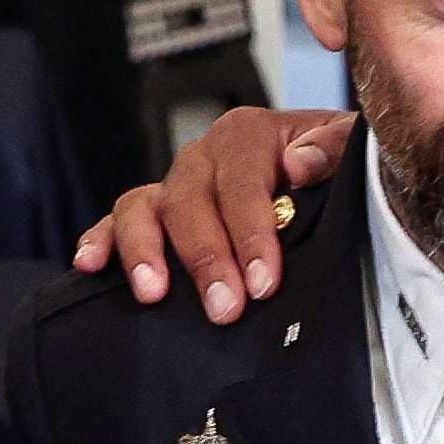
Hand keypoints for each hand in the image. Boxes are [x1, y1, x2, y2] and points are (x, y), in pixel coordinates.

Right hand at [71, 105, 354, 320]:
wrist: (332, 193)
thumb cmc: (340, 178)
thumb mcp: (351, 157)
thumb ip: (334, 150)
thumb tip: (299, 162)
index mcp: (252, 136)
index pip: (242, 181)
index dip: (250, 231)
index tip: (263, 280)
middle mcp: (206, 157)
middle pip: (189, 199)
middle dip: (206, 256)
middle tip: (224, 308)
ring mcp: (176, 186)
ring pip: (143, 206)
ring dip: (145, 251)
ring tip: (155, 294)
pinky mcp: (156, 216)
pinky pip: (117, 221)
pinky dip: (102, 241)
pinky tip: (91, 266)